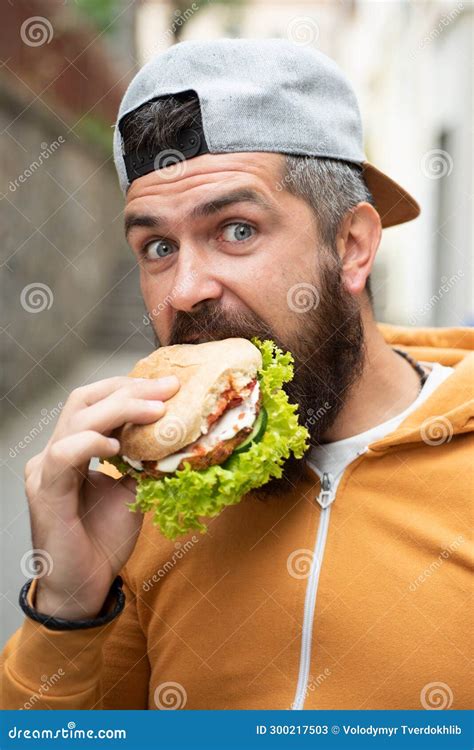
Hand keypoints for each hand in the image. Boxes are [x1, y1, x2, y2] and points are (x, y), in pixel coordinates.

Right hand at [24, 375, 179, 619]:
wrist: (84, 586)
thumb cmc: (102, 541)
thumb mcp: (131, 492)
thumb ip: (142, 463)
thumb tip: (173, 436)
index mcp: (72, 448)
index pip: (96, 401)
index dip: (130, 389)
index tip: (168, 386)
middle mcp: (55, 452)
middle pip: (85, 400)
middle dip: (129, 389)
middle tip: (167, 388)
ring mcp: (46, 469)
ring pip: (77, 419)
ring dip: (120, 409)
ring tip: (156, 410)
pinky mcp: (45, 491)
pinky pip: (63, 454)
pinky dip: (90, 442)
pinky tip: (117, 444)